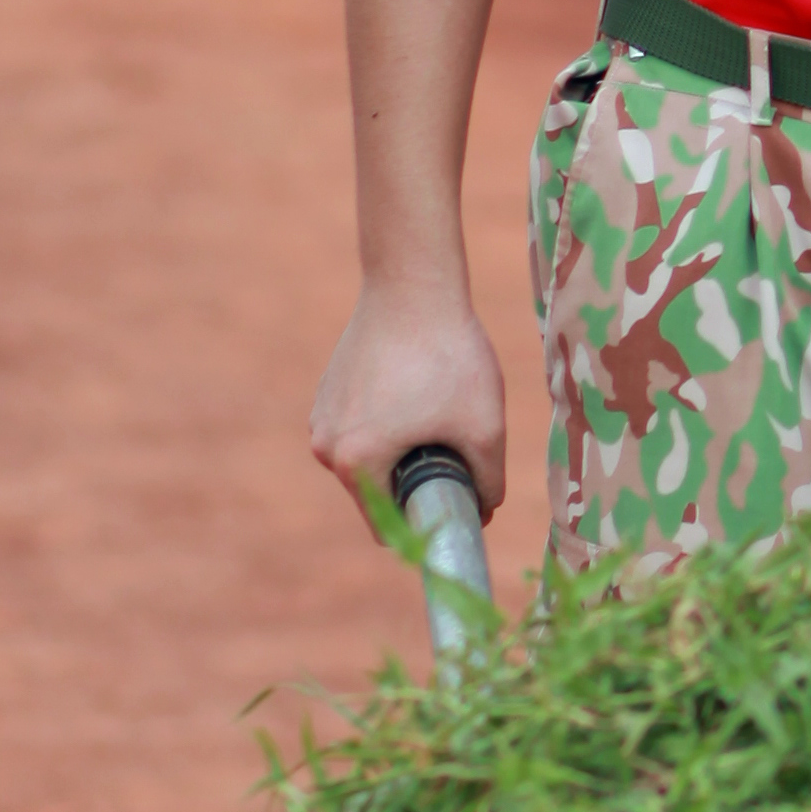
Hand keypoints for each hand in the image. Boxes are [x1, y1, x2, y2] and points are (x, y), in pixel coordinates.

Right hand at [309, 280, 513, 522]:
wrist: (414, 286)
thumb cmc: (449, 357)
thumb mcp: (485, 429)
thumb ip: (489, 484)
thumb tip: (484, 512)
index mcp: (354, 463)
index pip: (390, 525)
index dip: (429, 521)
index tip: (459, 498)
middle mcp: (325, 446)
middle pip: (379, 493)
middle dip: (417, 481)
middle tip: (454, 444)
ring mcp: (321, 417)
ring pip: (370, 459)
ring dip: (401, 451)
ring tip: (434, 410)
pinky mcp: (326, 392)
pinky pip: (361, 428)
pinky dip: (387, 423)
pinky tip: (416, 390)